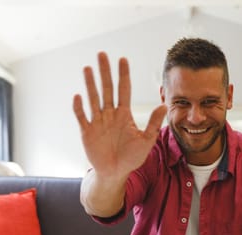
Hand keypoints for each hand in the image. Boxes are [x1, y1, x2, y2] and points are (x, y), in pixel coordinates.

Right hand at [73, 52, 166, 177]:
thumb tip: (164, 105)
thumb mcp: (146, 141)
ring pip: (93, 98)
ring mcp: (98, 122)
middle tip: (102, 54)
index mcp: (124, 114)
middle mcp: (110, 114)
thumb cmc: (131, 158)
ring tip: (87, 68)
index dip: (123, 75)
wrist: (115, 174)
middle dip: (105, 72)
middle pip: (106, 89)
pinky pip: (82, 117)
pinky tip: (78, 96)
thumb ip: (153, 123)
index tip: (123, 59)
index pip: (124, 90)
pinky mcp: (87, 132)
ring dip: (90, 84)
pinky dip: (79, 107)